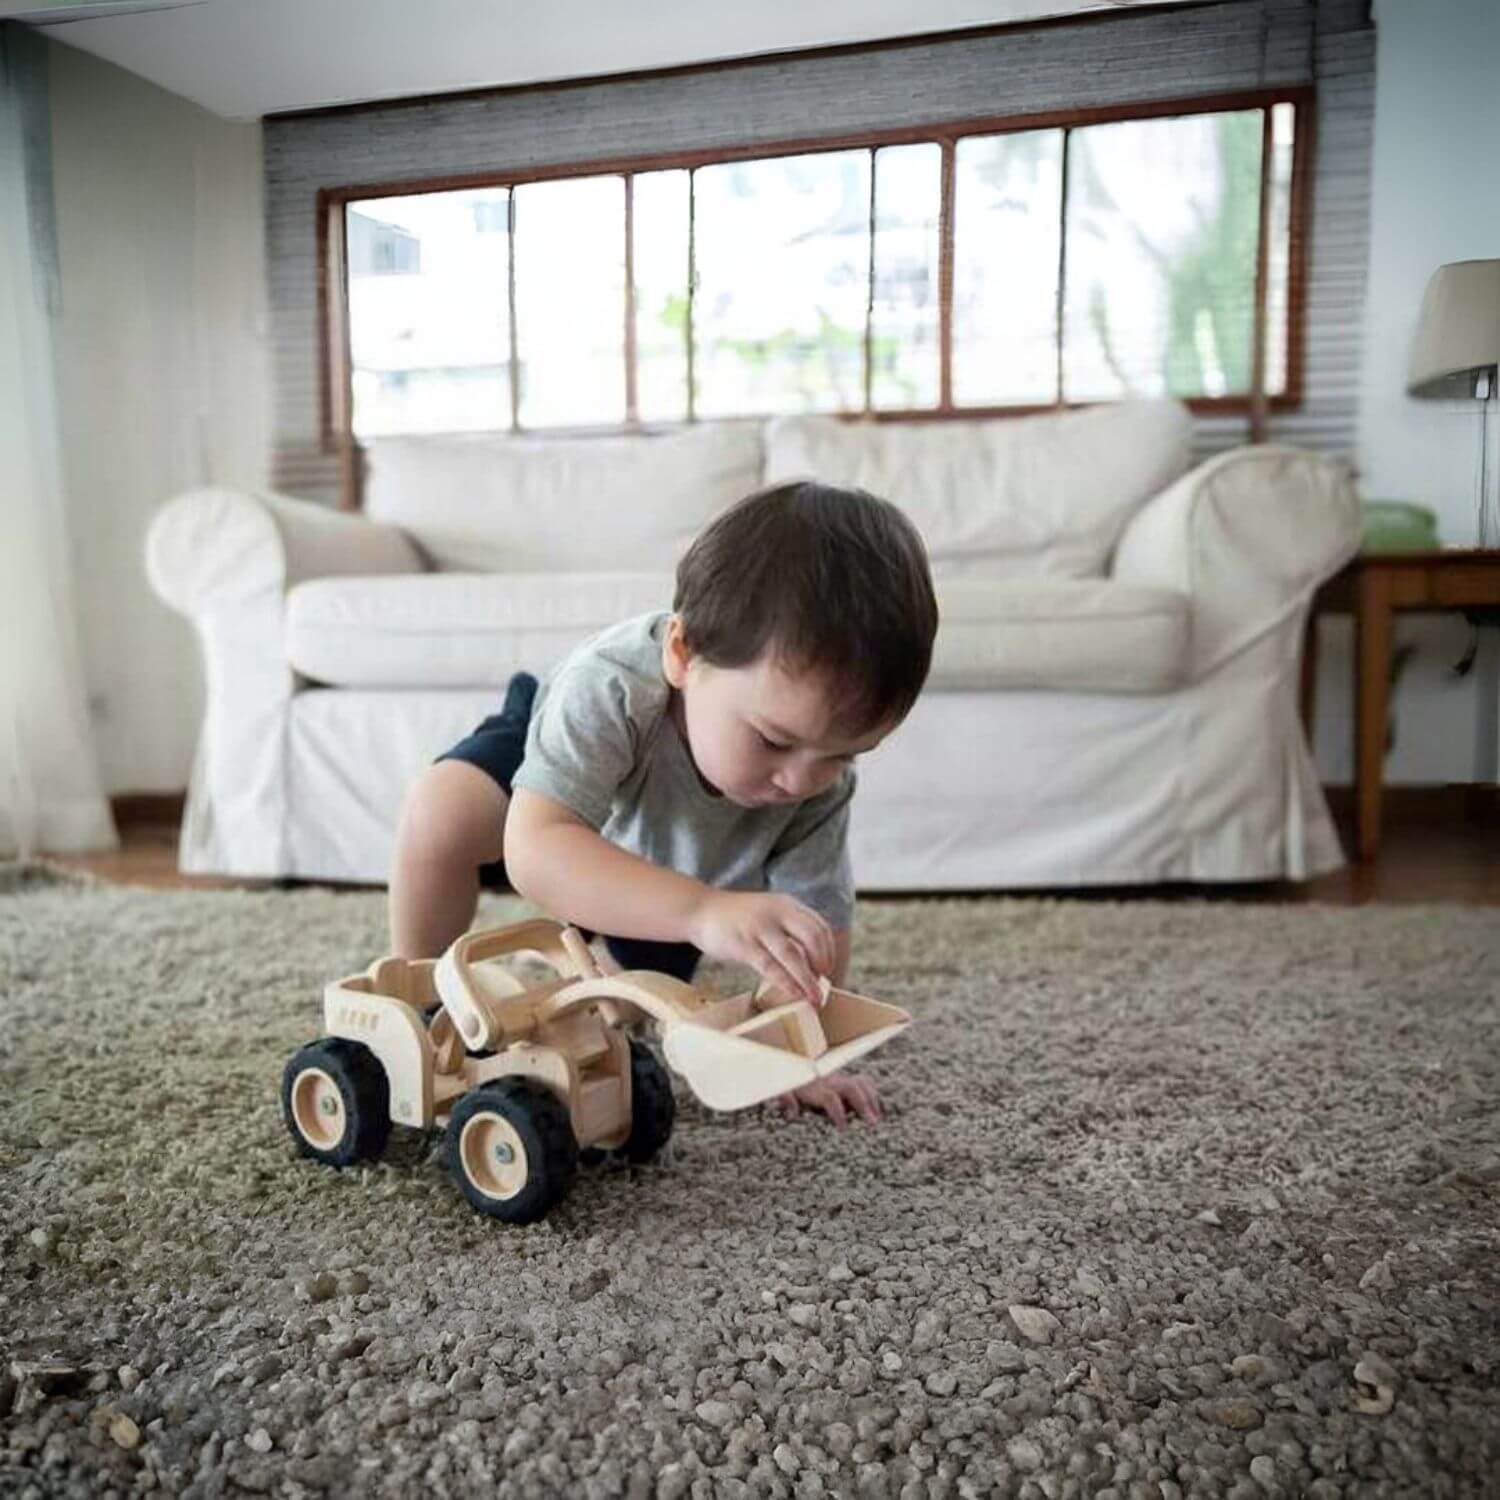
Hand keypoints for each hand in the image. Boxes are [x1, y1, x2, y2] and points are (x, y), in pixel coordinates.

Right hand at [687, 890, 833, 1004]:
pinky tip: (794, 994)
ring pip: (794, 955)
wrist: (700, 910)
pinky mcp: (745, 944)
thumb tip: (810, 962)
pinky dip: (786, 983)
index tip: (828, 970)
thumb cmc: (736, 918)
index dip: (829, 951)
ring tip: (815, 999)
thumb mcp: (768, 912)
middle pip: (813, 938)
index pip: (820, 927)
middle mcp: (778, 912)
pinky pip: (771, 966)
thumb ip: (787, 928)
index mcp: (787, 905)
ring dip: (808, 980)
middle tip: (823, 984)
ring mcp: (761, 927)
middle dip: (824, 964)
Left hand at [776, 1072, 881, 1126]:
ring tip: (878, 1118)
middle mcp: (830, 1081)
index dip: (838, 1113)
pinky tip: (877, 1108)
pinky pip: (863, 1081)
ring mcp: (839, 1078)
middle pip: (851, 1088)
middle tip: (872, 1123)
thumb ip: (787, 1100)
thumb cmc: (790, 1082)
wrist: (793, 1058)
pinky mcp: (845, 1078)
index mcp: (815, 1087)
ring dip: (871, 1099)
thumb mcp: (783, 1091)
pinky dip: (872, 1092)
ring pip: (860, 1083)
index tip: (844, 1129)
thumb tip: (792, 1114)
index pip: (830, 1098)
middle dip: (863, 1104)